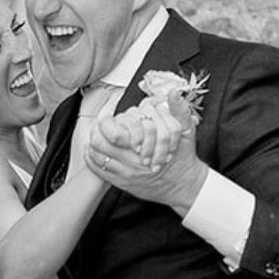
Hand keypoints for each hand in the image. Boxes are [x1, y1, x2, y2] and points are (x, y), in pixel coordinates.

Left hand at [90, 110, 206, 209]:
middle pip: (100, 143)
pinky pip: (98, 170)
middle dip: (96, 131)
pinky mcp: (121, 183)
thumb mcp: (187, 132)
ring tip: (95, 135)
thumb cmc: (183, 158)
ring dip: (92, 143)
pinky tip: (93, 150)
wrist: (183, 185)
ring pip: (97, 156)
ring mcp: (124, 174)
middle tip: (98, 125)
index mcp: (145, 148)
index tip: (107, 117)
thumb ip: (179, 111)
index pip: (114, 133)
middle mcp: (131, 163)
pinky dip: (91, 159)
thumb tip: (173, 93)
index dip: (106, 123)